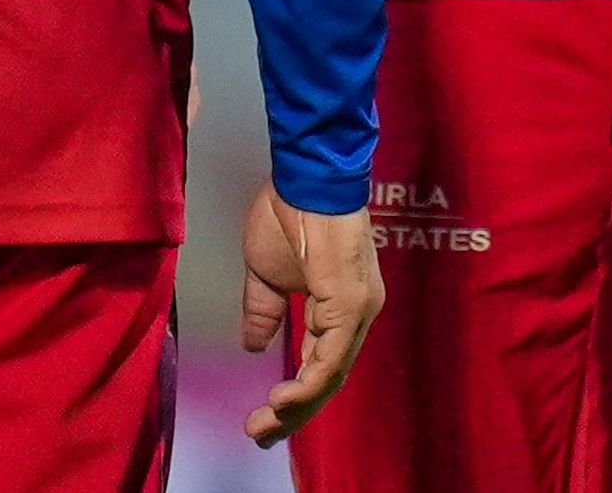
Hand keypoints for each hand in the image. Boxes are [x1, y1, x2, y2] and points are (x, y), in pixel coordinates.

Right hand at [237, 184, 383, 447]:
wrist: (305, 177)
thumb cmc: (288, 213)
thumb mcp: (265, 273)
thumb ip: (263, 311)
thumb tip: (253, 346)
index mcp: (341, 307)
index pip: (322, 363)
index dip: (295, 395)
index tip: (263, 417)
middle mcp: (358, 314)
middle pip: (329, 378)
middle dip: (294, 412)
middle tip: (260, 434)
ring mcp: (358, 310)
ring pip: (332, 374)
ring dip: (297, 406)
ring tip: (264, 425)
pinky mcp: (349, 303)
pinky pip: (331, 356)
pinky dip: (307, 383)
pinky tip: (283, 399)